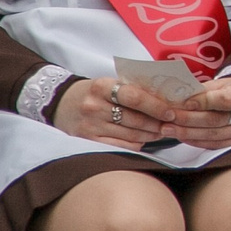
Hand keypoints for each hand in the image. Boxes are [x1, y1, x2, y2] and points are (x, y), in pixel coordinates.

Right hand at [52, 76, 175, 147]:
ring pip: (130, 135)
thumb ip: (130, 90)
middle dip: (157, 124)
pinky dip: (136, 144)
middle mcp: (94, 107)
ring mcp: (90, 126)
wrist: (58, 103)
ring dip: (150, 135)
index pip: (134, 97)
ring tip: (161, 132)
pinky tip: (143, 140)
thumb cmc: (91, 93)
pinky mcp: (87, 141)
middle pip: (135, 119)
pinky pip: (120, 146)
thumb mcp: (107, 84)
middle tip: (172, 125)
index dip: (155, 106)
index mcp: (101, 87)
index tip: (170, 112)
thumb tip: (164, 100)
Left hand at [163, 74, 230, 147]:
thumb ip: (202, 92)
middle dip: (189, 120)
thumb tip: (176, 100)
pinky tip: (182, 136)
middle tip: (168, 118)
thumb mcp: (220, 84)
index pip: (225, 100)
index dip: (203, 102)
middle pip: (217, 120)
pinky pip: (216, 145)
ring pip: (214, 135)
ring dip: (188, 133)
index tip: (183, 103)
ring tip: (169, 129)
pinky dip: (196, 141)